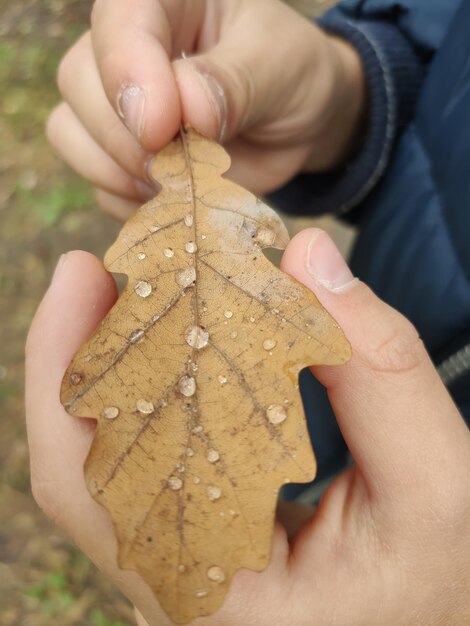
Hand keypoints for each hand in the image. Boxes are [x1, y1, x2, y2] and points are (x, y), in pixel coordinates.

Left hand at [26, 229, 469, 624]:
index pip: (87, 491)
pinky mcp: (204, 536)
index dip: (63, 372)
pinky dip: (150, 391)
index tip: (82, 274)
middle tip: (89, 270)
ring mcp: (188, 565)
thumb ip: (379, 369)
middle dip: (76, 355)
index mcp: (223, 602)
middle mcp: (184, 591)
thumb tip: (306, 256)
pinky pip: (145, 462)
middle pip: (77, 468)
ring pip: (102, 464)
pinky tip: (166, 341)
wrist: (443, 603)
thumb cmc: (442, 564)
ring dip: (111, 368)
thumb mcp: (435, 479)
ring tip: (123, 292)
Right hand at [47, 0, 364, 219]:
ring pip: (72, 135)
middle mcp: (125, 49)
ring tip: (183, 181)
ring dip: (123, 173)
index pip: (118, 21)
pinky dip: (133, 204)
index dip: (128, 73)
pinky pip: (99, 185)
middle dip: (128, 137)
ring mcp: (113, 104)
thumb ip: (235, 82)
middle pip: (80, 83)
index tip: (159, 129)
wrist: (294, 124)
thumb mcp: (281, 66)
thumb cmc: (291, 76)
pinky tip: (174, 200)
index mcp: (163, 2)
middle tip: (186, 163)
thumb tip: (188, 109)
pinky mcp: (119, 157)